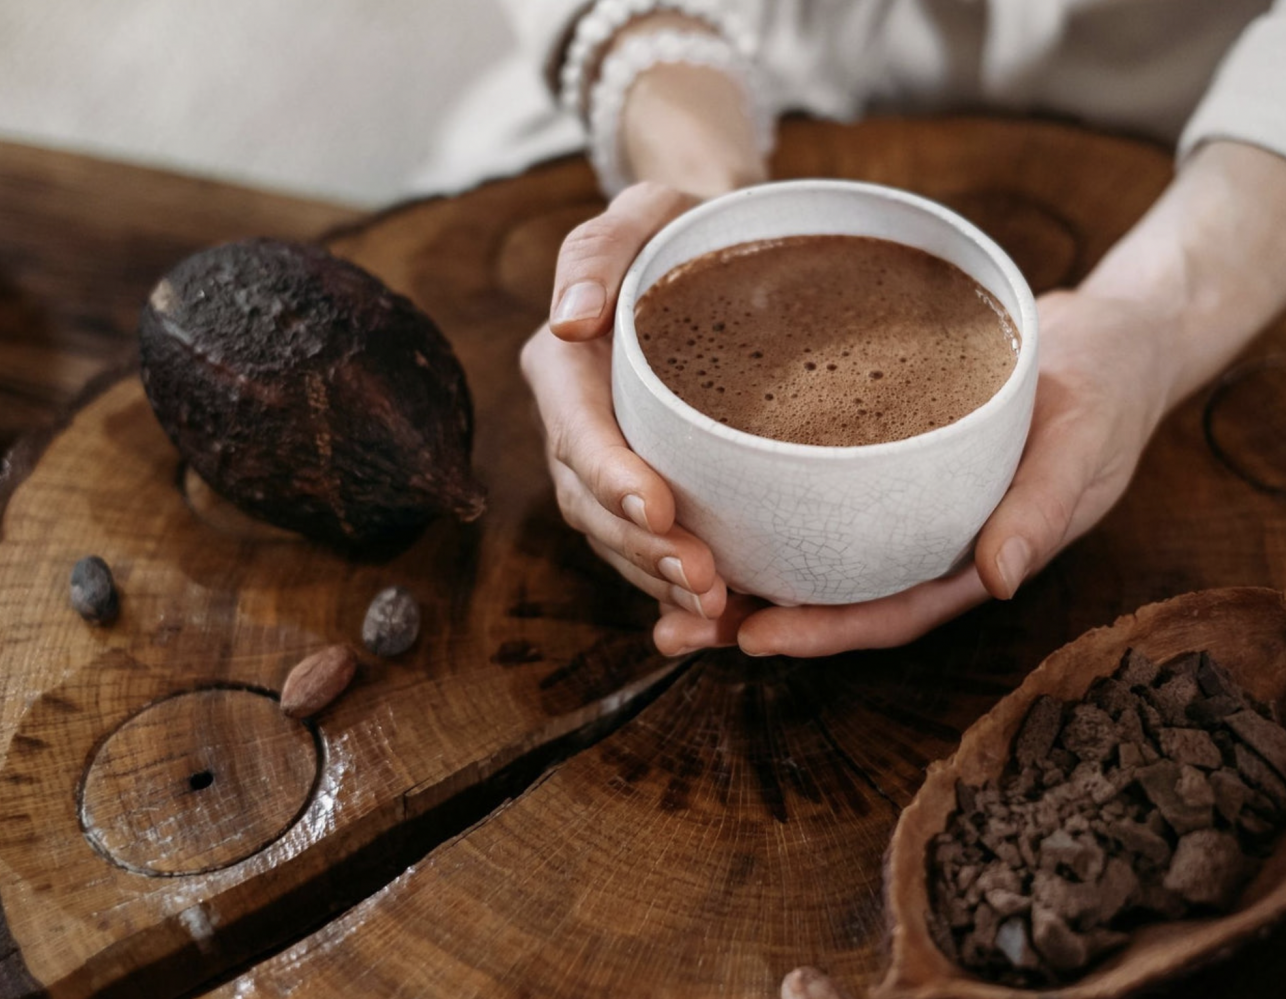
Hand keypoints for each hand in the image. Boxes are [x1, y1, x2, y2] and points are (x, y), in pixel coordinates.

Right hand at [521, 182, 731, 622]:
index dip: (609, 475)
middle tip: (705, 581)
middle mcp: (575, 423)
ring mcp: (606, 463)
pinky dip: (674, 588)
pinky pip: (647, 548)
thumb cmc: (682, 227)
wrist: (717, 254)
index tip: (657, 508)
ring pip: (616, 539)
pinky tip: (721, 619)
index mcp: (564, 365)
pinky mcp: (645, 486)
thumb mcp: (644, 211)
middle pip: (591, 503)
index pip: (576, 429)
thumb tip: (571, 320)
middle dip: (641, 550)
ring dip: (659, 580)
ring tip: (718, 610)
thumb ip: (599, 251)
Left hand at [653, 290, 1172, 656]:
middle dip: (755, 618)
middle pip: (832, 594)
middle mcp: (924, 541)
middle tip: (671, 629)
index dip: (824, 631)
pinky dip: (760, 502)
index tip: (754, 637)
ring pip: (811, 551)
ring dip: (740, 569)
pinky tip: (700, 496)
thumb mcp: (1084, 443)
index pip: (889, 610)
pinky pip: (815, 491)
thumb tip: (1002, 577)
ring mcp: (900, 503)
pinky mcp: (881, 458)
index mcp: (972, 557)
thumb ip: (1044, 508)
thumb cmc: (1103, 394)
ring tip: (657, 575)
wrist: (1107, 340)